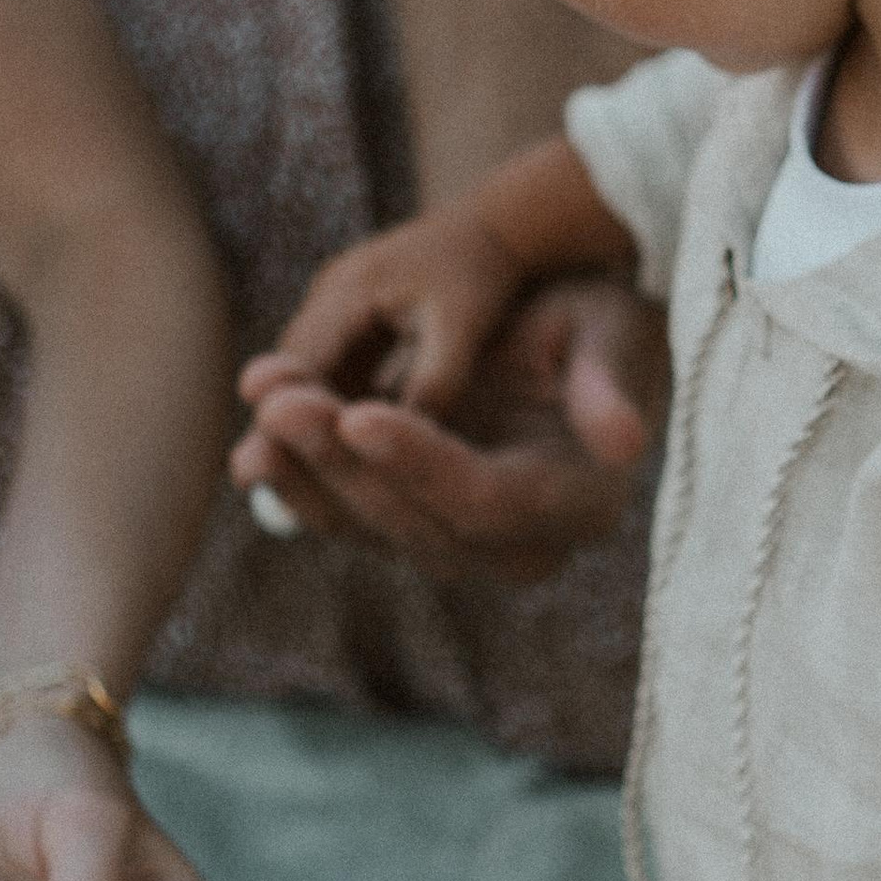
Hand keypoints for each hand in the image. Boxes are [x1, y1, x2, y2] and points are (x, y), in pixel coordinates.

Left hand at [232, 273, 666, 579]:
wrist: (573, 350)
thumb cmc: (603, 331)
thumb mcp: (616, 336)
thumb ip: (613, 385)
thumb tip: (625, 441)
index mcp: (577, 506)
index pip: (485, 498)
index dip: (420, 463)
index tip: (359, 414)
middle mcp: (520, 548)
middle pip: (415, 521)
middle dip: (340, 460)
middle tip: (281, 396)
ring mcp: (463, 548)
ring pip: (370, 525)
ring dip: (306, 468)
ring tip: (261, 399)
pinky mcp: (416, 530)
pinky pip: (350, 517)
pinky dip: (301, 479)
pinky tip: (256, 436)